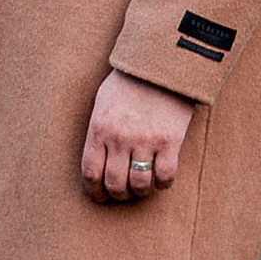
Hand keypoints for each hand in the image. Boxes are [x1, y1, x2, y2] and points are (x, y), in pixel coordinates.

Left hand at [82, 69, 193, 204]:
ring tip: (142, 186)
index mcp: (99, 128)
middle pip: (114, 184)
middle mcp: (120, 137)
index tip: (100, 196)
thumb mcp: (103, 101)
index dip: (94, 192)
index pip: (90, 173)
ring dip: (140, 192)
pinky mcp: (170, 141)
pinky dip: (163, 184)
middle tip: (124, 193)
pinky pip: (165, 176)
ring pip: (139, 184)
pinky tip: (161, 178)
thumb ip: (99, 131)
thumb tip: (97, 160)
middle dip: (118, 195)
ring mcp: (145, 140)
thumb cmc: (130, 81)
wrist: (161, 63)